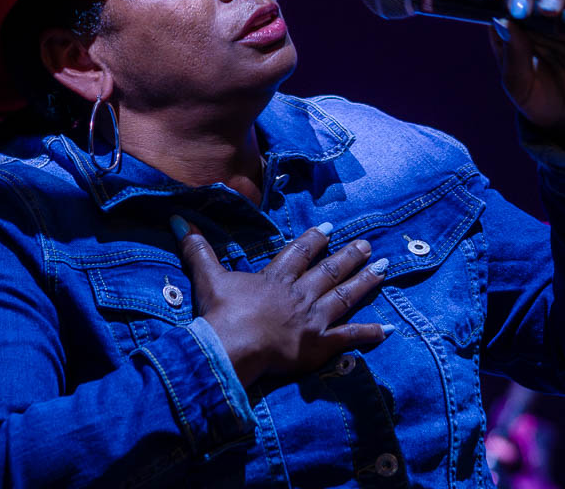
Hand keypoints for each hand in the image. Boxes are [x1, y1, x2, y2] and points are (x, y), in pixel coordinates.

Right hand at [171, 217, 390, 386]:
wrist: (232, 345)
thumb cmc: (220, 313)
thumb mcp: (208, 277)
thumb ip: (197, 249)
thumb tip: (178, 219)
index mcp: (276, 279)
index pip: (299, 254)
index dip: (314, 240)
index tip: (329, 228)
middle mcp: (299, 295)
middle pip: (329, 271)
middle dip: (349, 256)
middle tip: (368, 244)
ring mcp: (313, 319)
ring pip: (345, 296)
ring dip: (365, 282)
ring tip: (384, 268)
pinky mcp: (320, 345)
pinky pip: (350, 337)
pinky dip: (369, 333)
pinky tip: (387, 329)